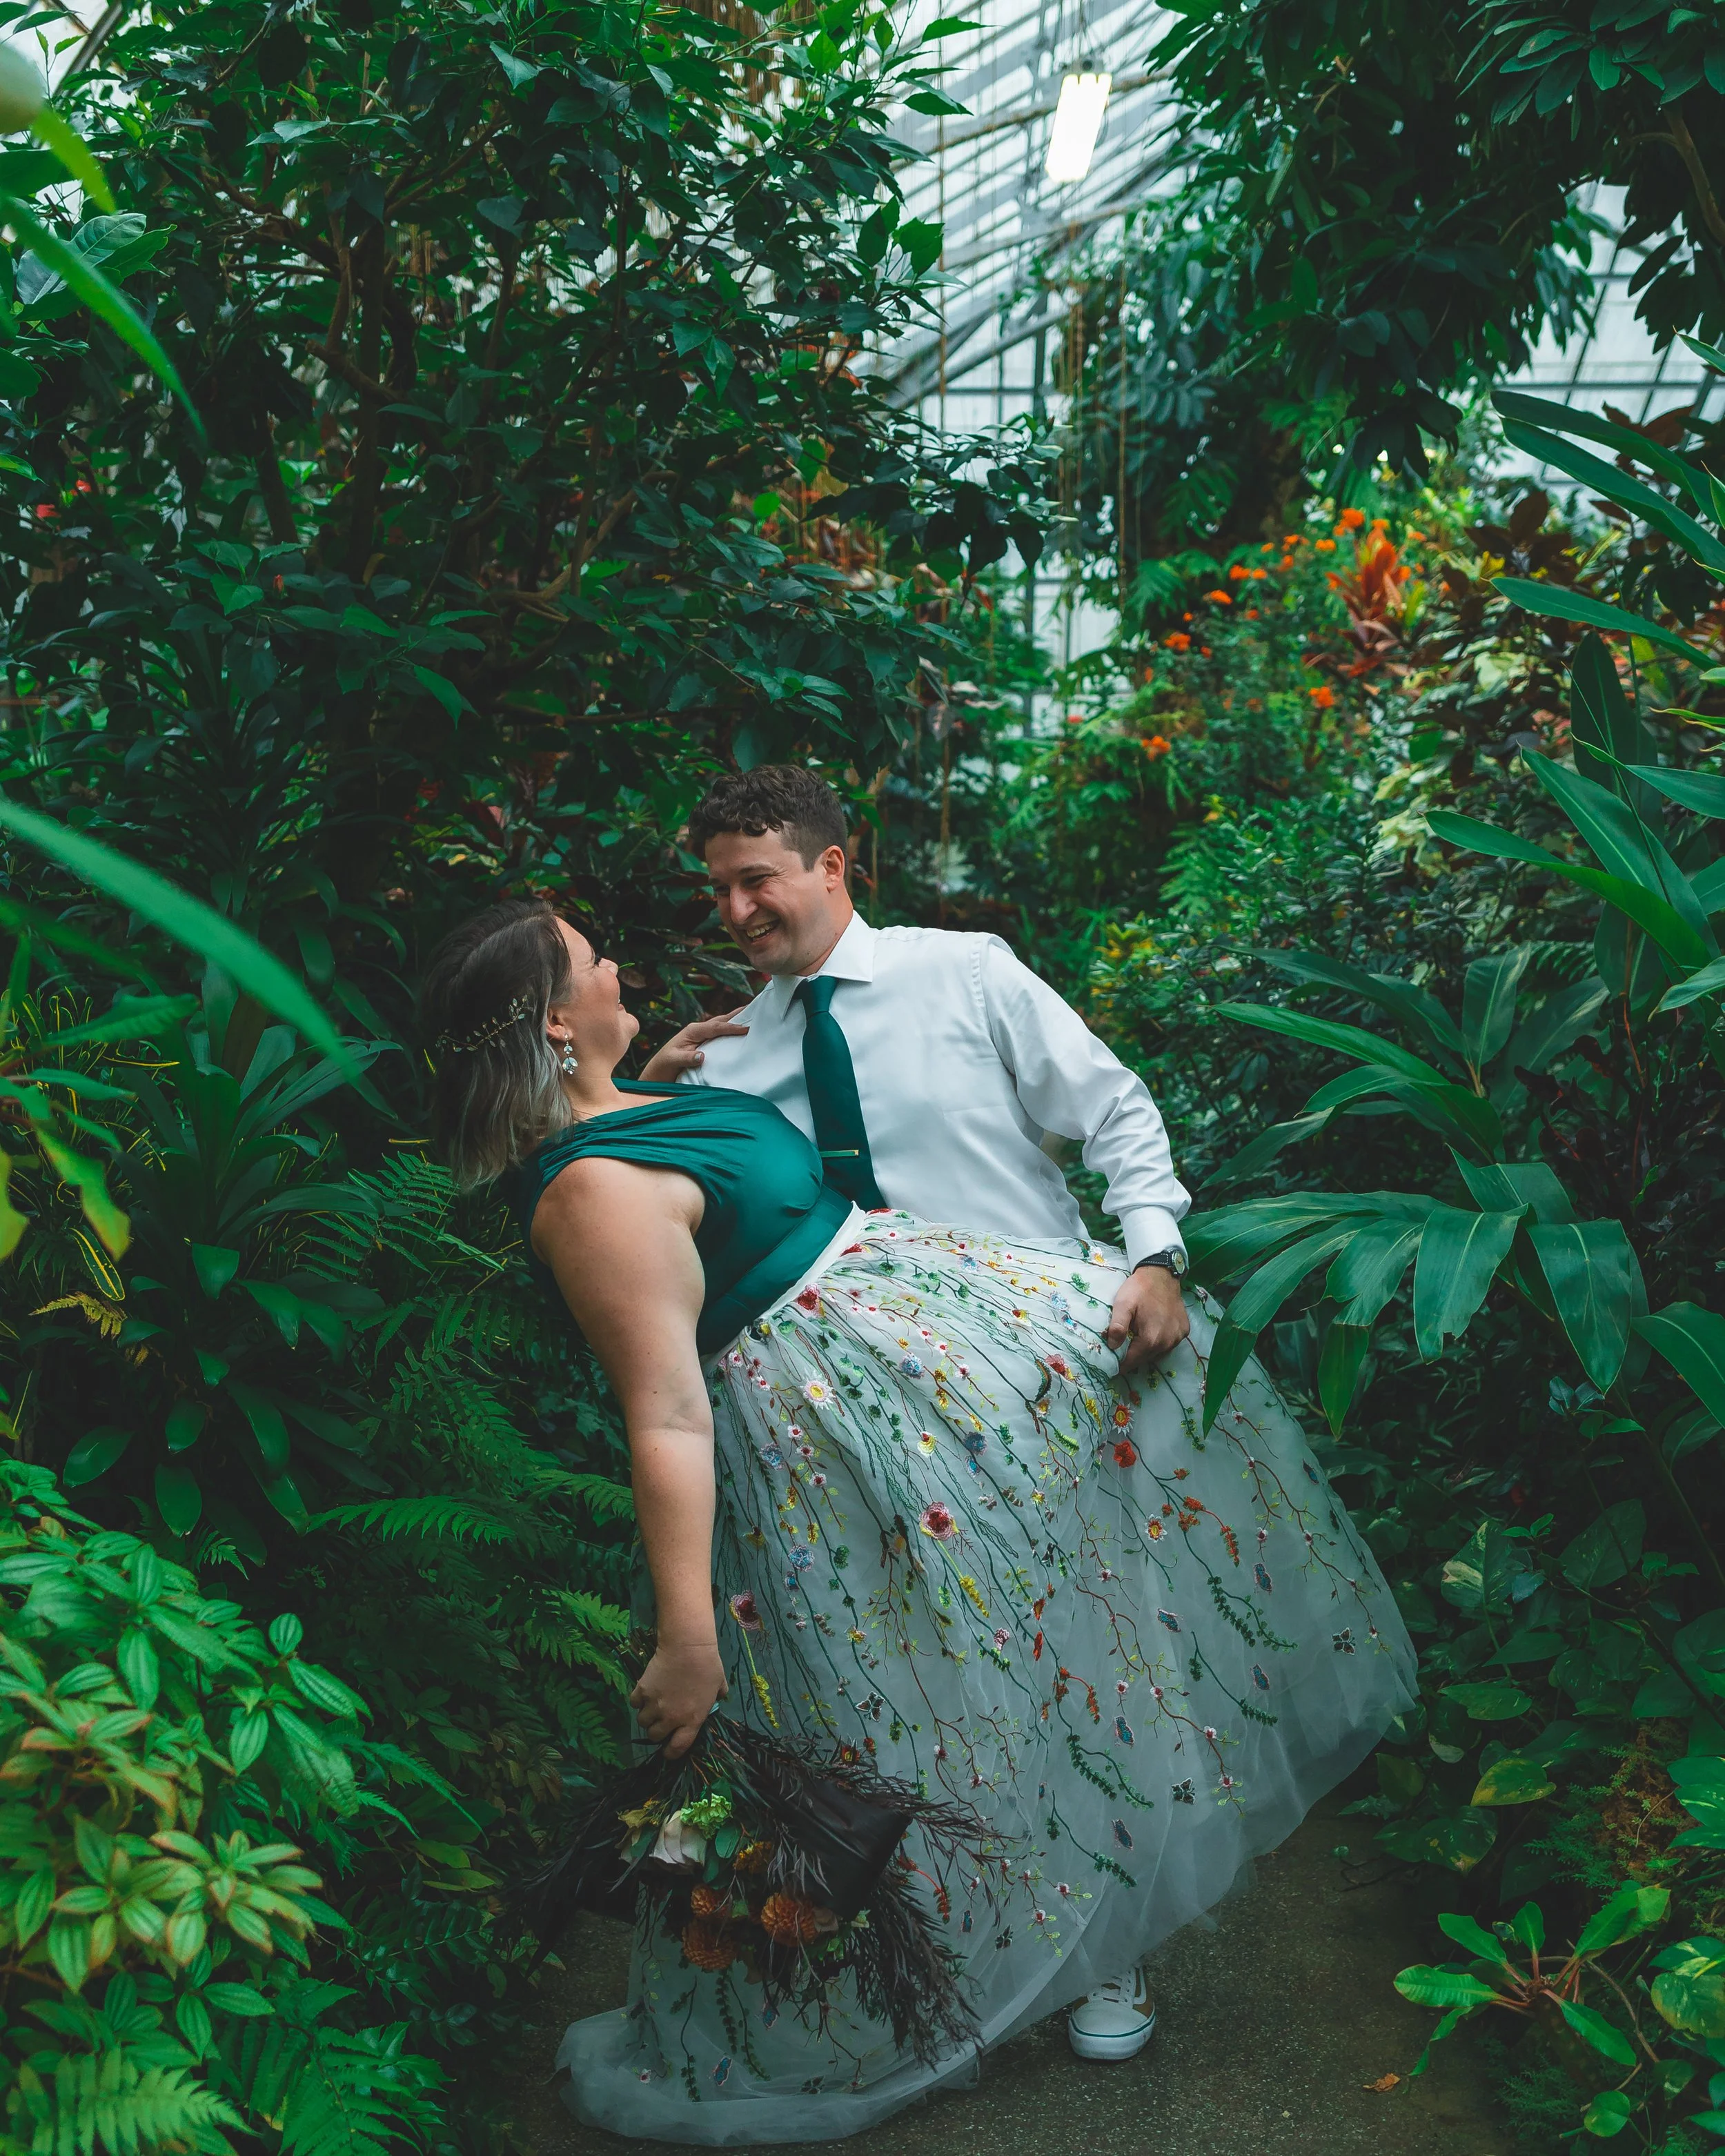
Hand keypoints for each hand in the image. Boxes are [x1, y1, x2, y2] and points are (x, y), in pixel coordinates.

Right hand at [631, 1636, 726, 1758]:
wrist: (687, 1647)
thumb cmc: (708, 1665)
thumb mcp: (719, 1686)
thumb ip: (716, 1698)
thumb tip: (717, 1699)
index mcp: (692, 1720)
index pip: (677, 1748)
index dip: (671, 1753)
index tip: (668, 1751)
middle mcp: (671, 1718)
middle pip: (655, 1736)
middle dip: (657, 1732)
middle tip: (661, 1721)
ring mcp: (654, 1705)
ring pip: (642, 1722)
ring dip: (647, 1717)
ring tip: (652, 1707)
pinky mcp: (641, 1691)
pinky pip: (634, 1704)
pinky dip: (638, 1701)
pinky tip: (644, 1694)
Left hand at [639, 1012, 749, 1081]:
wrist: (658, 1069)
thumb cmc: (664, 1065)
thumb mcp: (673, 1061)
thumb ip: (686, 1058)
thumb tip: (701, 1056)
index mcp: (692, 1031)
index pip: (715, 1027)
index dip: (731, 1027)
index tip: (746, 1028)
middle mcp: (697, 1029)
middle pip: (721, 1020)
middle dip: (737, 1014)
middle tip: (756, 1007)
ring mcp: (701, 1034)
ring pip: (721, 1024)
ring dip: (736, 1019)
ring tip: (753, 1013)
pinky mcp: (703, 1041)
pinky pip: (720, 1033)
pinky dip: (731, 1029)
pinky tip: (741, 1030)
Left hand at [1104, 1265, 1190, 1373]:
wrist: (1162, 1274)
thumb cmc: (1140, 1288)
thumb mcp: (1123, 1304)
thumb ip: (1117, 1326)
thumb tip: (1113, 1346)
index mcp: (1151, 1339)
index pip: (1132, 1362)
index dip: (1120, 1364)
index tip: (1111, 1363)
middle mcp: (1167, 1342)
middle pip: (1144, 1359)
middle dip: (1132, 1357)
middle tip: (1121, 1350)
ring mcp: (1177, 1337)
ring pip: (1157, 1353)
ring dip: (1146, 1350)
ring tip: (1135, 1340)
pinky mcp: (1184, 1331)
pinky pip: (1168, 1344)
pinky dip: (1159, 1342)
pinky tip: (1152, 1332)